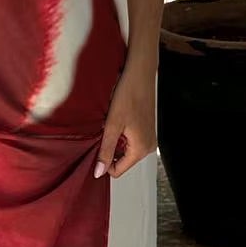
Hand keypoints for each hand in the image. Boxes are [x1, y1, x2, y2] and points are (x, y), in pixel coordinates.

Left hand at [95, 56, 155, 179]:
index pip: (118, 171)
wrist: (140, 74)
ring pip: (125, 150)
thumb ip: (106, 150)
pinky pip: (130, 141)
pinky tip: (118, 119)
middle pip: (122, 161)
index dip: (104, 162)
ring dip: (115, 140)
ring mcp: (149, 138)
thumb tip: (100, 171)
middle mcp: (149, 146)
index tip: (96, 147)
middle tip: (104, 131)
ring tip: (112, 123)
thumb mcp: (112, 125)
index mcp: (142, 148)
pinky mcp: (146, 130)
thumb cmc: (129, 94)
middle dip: (109, 150)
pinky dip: (121, 134)